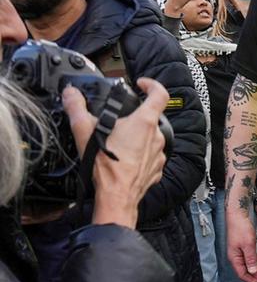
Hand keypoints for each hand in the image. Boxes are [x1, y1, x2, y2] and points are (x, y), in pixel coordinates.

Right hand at [63, 79, 168, 227]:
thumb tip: (71, 94)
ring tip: (117, 143)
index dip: (152, 85)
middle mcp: (156, 137)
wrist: (117, 197)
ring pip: (150, 138)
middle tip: (116, 122)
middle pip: (151, 118)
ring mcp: (159, 153)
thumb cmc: (106, 167)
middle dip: (135, 117)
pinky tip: (123, 159)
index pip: (160, 94)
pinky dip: (138, 155)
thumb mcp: (85, 132)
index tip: (142, 84)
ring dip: (136, 138)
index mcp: (144, 122)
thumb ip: (77, 108)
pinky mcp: (157, 169)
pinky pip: (150, 156)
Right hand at [226, 194, 256, 281]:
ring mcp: (240, 252)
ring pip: (251, 265)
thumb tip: (253, 271)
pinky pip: (253, 258)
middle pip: (248, 271)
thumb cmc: (240, 228)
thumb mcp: (248, 244)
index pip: (243, 274)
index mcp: (234, 258)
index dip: (252, 281)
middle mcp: (236, 257)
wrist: (238, 216)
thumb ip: (250, 258)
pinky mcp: (245, 248)